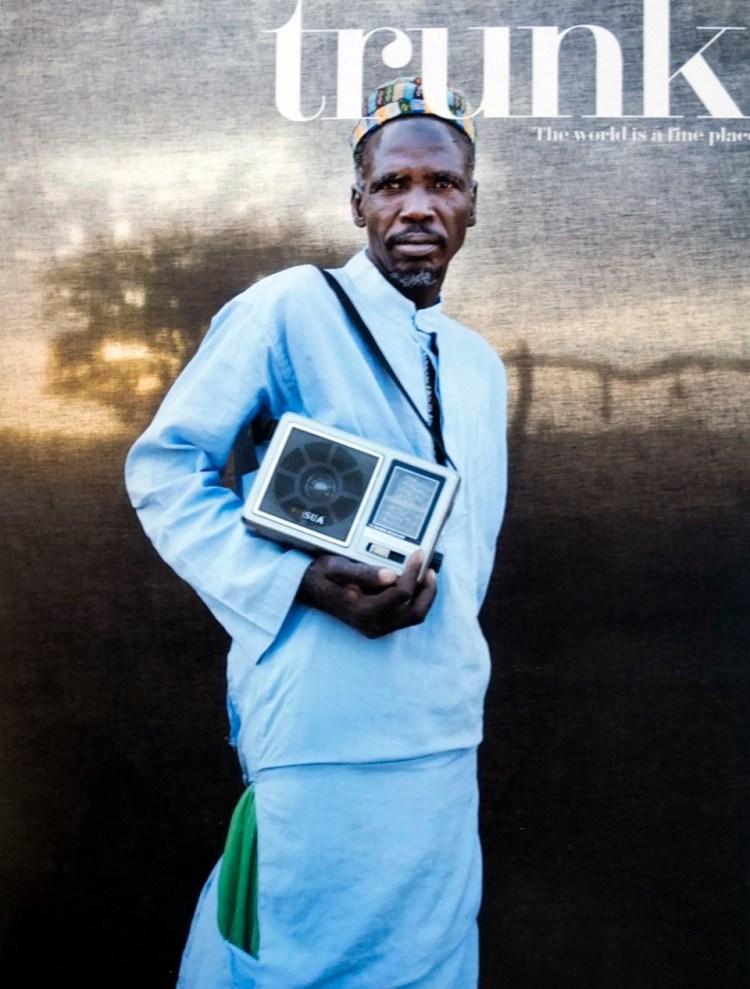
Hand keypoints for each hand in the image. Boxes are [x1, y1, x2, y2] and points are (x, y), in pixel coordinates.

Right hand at [297, 551, 436, 638]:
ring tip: (425, 575)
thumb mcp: (338, 567)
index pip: (402, 594)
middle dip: (427, 590)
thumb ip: (364, 572)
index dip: (413, 573)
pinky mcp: (379, 625)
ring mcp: (377, 628)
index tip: (417, 554)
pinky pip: (405, 616)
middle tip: (429, 569)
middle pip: (415, 612)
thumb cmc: (323, 576)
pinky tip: (413, 583)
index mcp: (364, 611)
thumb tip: (392, 575)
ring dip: (424, 596)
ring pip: (413, 616)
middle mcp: (373, 624)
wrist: (309, 589)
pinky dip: (414, 600)